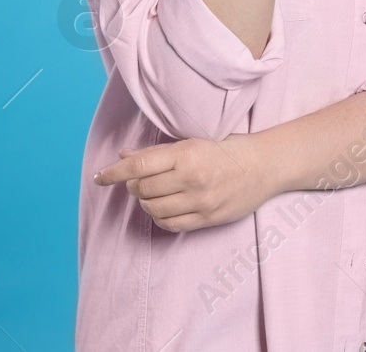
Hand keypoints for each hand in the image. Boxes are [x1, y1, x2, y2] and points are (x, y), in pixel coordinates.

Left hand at [92, 134, 277, 233]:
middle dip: (132, 185)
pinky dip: (158, 217)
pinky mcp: (208, 218)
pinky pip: (170, 224)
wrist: (265, 166)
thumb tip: (124, 156)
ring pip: (153, 208)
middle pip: (142, 188)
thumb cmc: (228, 149)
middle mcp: (192, 178)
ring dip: (144, 201)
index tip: (100, 177)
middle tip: (136, 179)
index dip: (114, 173)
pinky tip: (162, 207)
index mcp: (187, 154)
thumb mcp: (193, 142)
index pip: (139, 166)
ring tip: (151, 192)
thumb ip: (158, 152)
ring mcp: (200, 201)